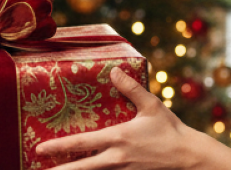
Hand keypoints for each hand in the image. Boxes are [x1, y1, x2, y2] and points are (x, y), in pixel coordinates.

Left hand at [35, 67, 201, 169]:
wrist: (189, 157)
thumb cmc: (170, 130)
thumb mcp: (151, 106)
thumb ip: (131, 88)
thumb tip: (114, 70)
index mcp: (118, 138)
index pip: (82, 144)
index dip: (60, 146)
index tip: (41, 149)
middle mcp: (116, 158)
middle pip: (81, 169)